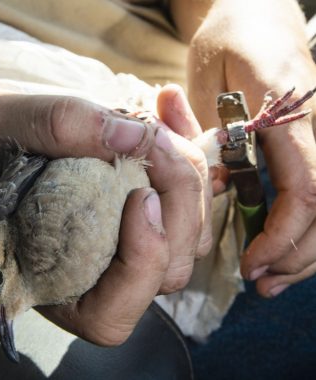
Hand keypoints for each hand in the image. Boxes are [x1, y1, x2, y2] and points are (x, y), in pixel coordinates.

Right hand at [0, 88, 210, 343]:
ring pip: (192, 236)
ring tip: (163, 123)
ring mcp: (128, 245)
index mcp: (56, 282)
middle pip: (170, 267)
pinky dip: (192, 153)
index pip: (112, 314)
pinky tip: (170, 110)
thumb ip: (60, 127)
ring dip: (193, 176)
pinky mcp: (146, 215)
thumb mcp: (4, 127)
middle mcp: (101, 273)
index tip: (141, 197)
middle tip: (155, 137)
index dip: (142, 263)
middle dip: (181, 201)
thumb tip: (136, 135)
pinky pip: (192, 198)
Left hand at [181, 0, 315, 296]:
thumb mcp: (209, 79)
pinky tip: (283, 246)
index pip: (306, 190)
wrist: (254, 8)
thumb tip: (222, 186)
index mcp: (292, 114)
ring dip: (305, 250)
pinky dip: (305, 227)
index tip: (252, 263)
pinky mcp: (314, 139)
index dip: (282, 235)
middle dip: (295, 254)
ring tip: (272, 277)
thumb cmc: (228, 37)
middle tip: (259, 281)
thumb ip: (215, 133)